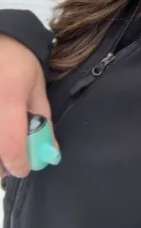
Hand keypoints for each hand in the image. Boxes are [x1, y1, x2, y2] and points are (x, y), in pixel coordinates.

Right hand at [0, 36, 52, 177]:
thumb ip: (42, 121)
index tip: (25, 167)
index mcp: (9, 99)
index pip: (12, 148)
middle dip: (2, 166)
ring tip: (5, 144)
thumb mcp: (36, 87)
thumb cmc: (17, 60)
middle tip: (11, 159)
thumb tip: (50, 151)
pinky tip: (0, 137)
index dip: (20, 164)